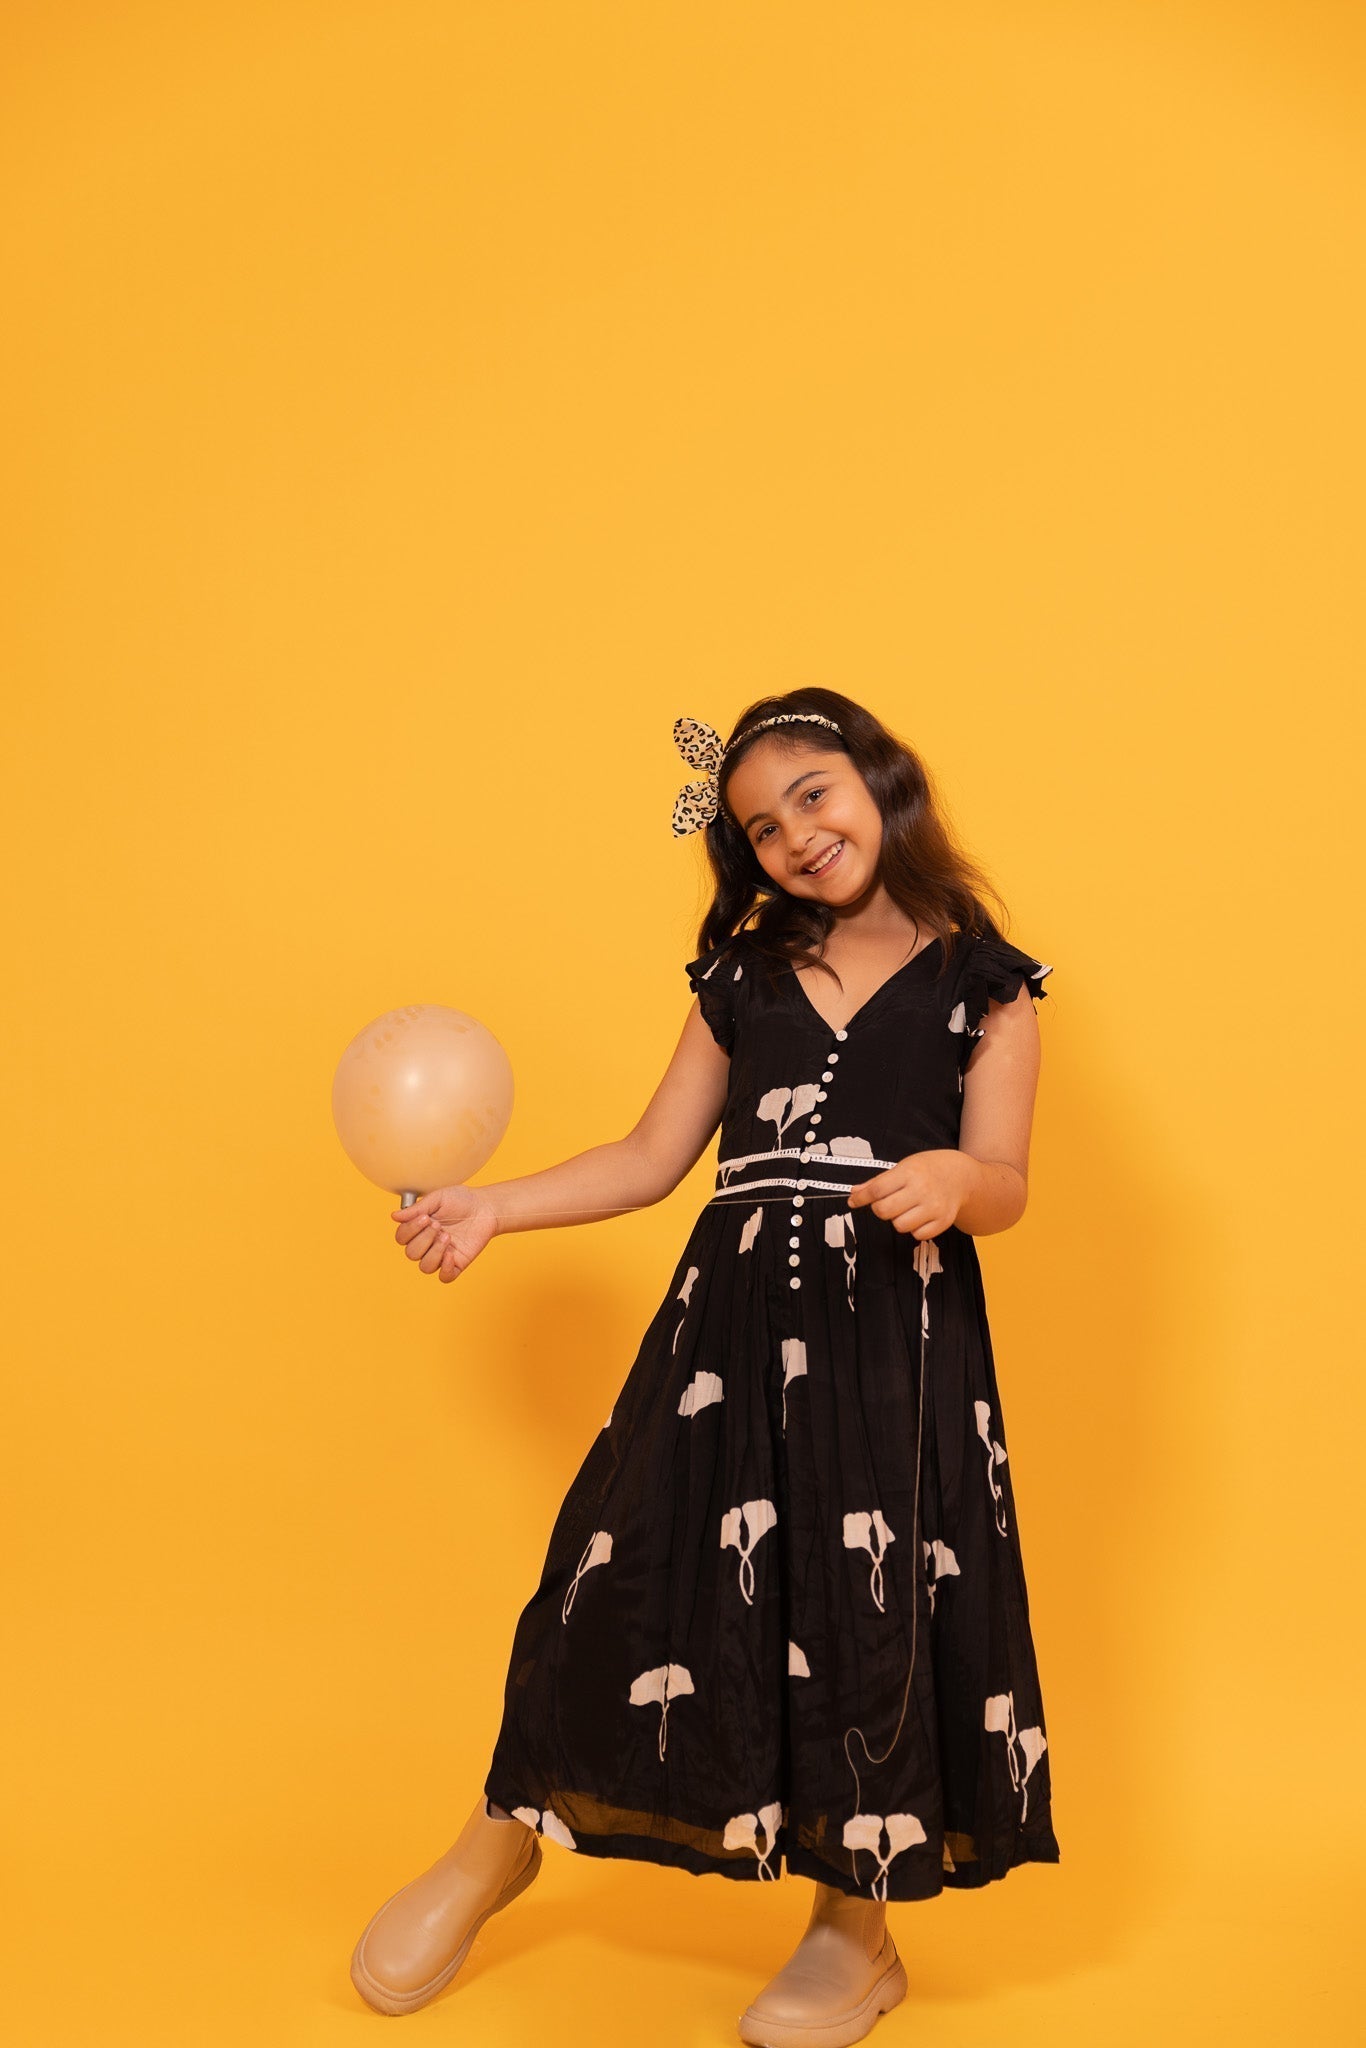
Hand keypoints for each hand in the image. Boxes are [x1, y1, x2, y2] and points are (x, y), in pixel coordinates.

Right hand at [389, 1185, 498, 1283]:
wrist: (485, 1207)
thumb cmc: (461, 1200)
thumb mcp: (438, 1198)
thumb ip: (417, 1208)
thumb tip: (394, 1216)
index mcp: (419, 1229)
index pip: (402, 1238)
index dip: (410, 1230)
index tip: (425, 1217)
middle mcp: (427, 1244)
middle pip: (411, 1253)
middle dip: (423, 1238)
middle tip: (438, 1225)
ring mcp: (441, 1255)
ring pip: (425, 1267)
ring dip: (434, 1252)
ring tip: (447, 1236)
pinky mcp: (456, 1263)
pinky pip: (444, 1277)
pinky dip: (444, 1268)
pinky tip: (451, 1254)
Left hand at [845, 1149, 975, 1240]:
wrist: (960, 1176)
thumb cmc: (928, 1169)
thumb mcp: (903, 1166)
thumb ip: (878, 1181)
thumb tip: (855, 1193)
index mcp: (910, 1172)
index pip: (877, 1190)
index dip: (861, 1198)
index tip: (854, 1201)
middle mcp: (922, 1190)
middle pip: (884, 1211)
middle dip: (879, 1209)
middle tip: (886, 1203)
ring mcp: (934, 1207)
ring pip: (899, 1226)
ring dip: (897, 1219)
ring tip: (906, 1208)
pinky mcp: (943, 1222)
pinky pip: (917, 1235)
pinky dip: (914, 1228)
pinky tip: (919, 1216)